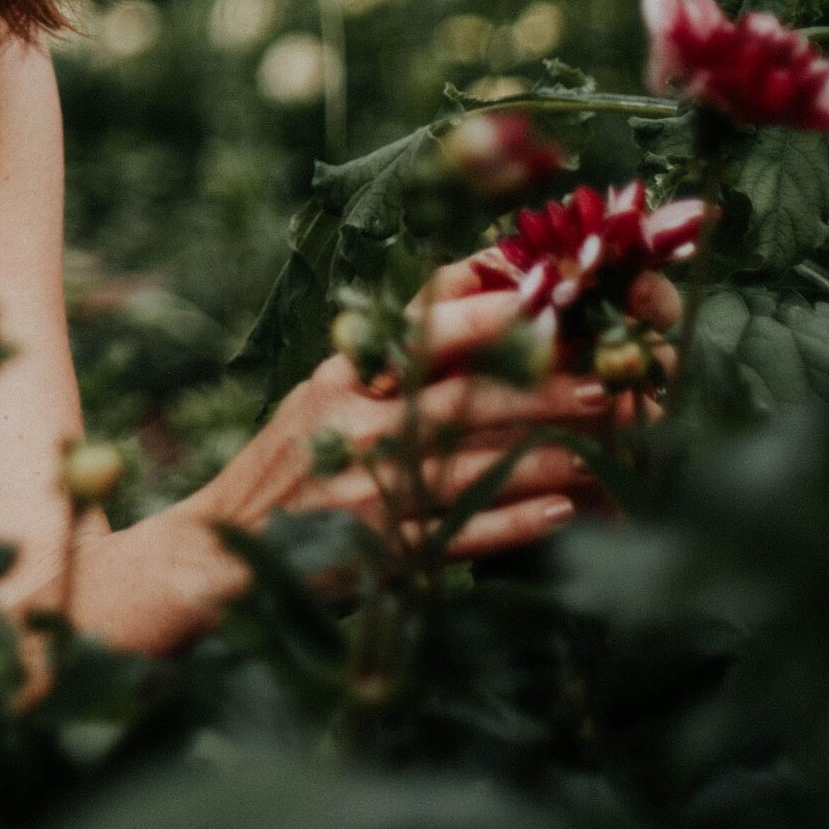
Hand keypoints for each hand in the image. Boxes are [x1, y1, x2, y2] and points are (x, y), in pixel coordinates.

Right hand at [207, 329, 605, 564]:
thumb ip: (394, 346)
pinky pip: (461, 535)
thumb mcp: (327, 388)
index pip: (419, 334)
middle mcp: (355, 428)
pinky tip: (563, 512)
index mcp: (343, 378)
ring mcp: (369, 493)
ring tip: (604, 449)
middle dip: (537, 390)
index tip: (546, 299)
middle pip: (462, 402)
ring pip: (473, 470)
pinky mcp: (382, 551)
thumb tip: (473, 276)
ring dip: (544, 459)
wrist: (223, 549)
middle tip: (602, 381)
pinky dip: (515, 524)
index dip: (486, 315)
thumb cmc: (292, 459)